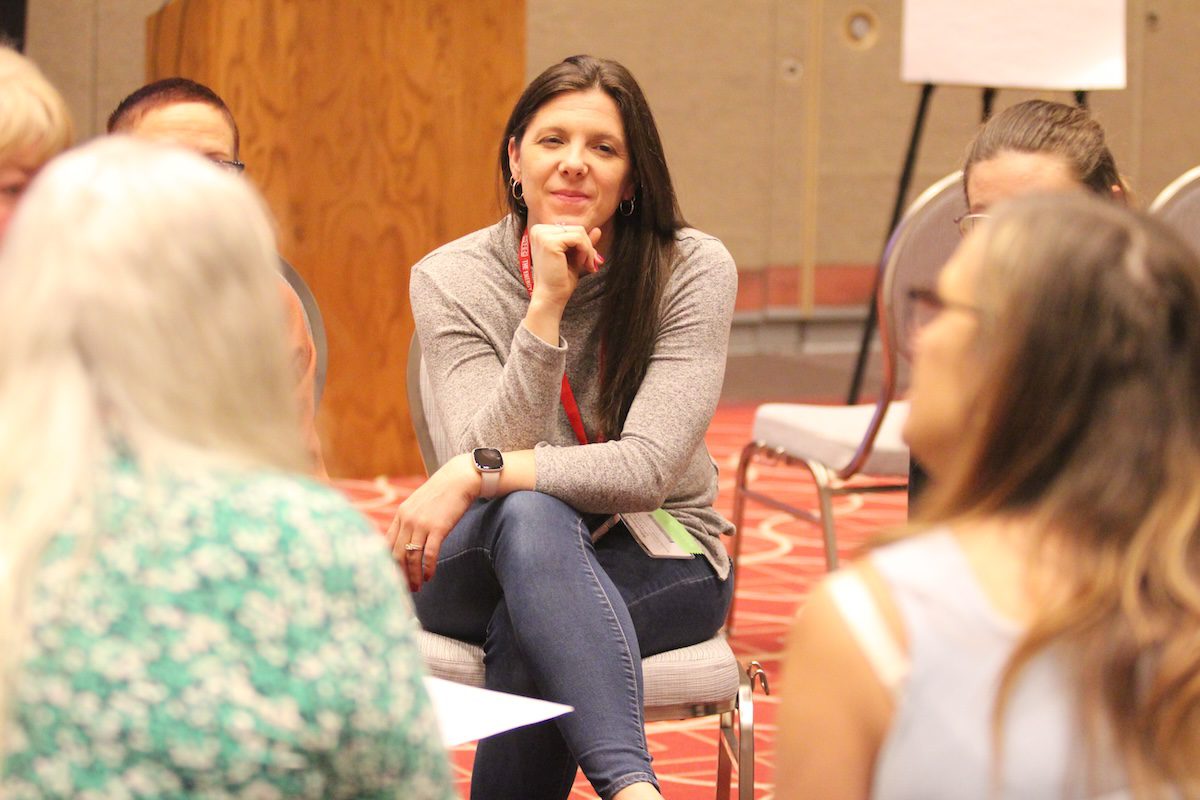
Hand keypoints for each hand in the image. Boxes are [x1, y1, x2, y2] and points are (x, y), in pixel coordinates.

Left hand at [384, 453, 478, 590]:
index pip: (386, 544)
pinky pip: (429, 554)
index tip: (391, 576)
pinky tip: (429, 577)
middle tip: (403, 589)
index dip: (387, 563)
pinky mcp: (438, 527)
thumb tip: (406, 540)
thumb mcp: (419, 504)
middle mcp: (407, 519)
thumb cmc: (442, 493)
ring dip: (413, 575)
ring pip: (412, 557)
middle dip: (399, 575)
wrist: (460, 479)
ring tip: (417, 587)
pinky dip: (428, 568)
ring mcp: (422, 524)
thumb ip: (410, 519)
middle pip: (396, 554)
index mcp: (401, 514)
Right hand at [526, 223, 603, 307]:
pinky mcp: (549, 242)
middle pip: (576, 229)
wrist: (551, 297)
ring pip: (579, 232)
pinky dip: (586, 251)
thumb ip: (583, 242)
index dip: (584, 244)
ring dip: (588, 250)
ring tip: (586, 265)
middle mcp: (538, 230)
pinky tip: (583, 264)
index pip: (571, 229)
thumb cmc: (560, 280)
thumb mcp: (575, 257)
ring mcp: (542, 235)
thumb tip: (598, 229)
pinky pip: (578, 238)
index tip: (588, 260)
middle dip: (588, 247)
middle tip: (590, 264)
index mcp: (541, 232)